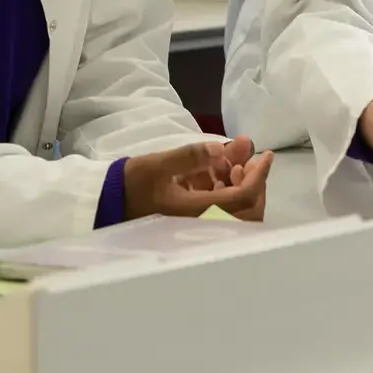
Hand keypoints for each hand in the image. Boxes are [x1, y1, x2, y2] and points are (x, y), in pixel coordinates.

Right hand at [122, 139, 273, 221]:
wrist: (106, 203)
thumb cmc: (130, 184)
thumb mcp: (158, 165)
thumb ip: (190, 156)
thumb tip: (223, 149)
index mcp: (198, 213)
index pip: (243, 198)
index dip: (259, 177)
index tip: (265, 154)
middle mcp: (203, 223)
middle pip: (247, 210)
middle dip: (253, 181)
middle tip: (249, 157)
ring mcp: (198, 223)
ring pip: (233, 207)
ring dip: (237, 180)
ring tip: (229, 155)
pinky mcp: (191, 218)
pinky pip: (218, 205)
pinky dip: (222, 186)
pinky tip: (215, 167)